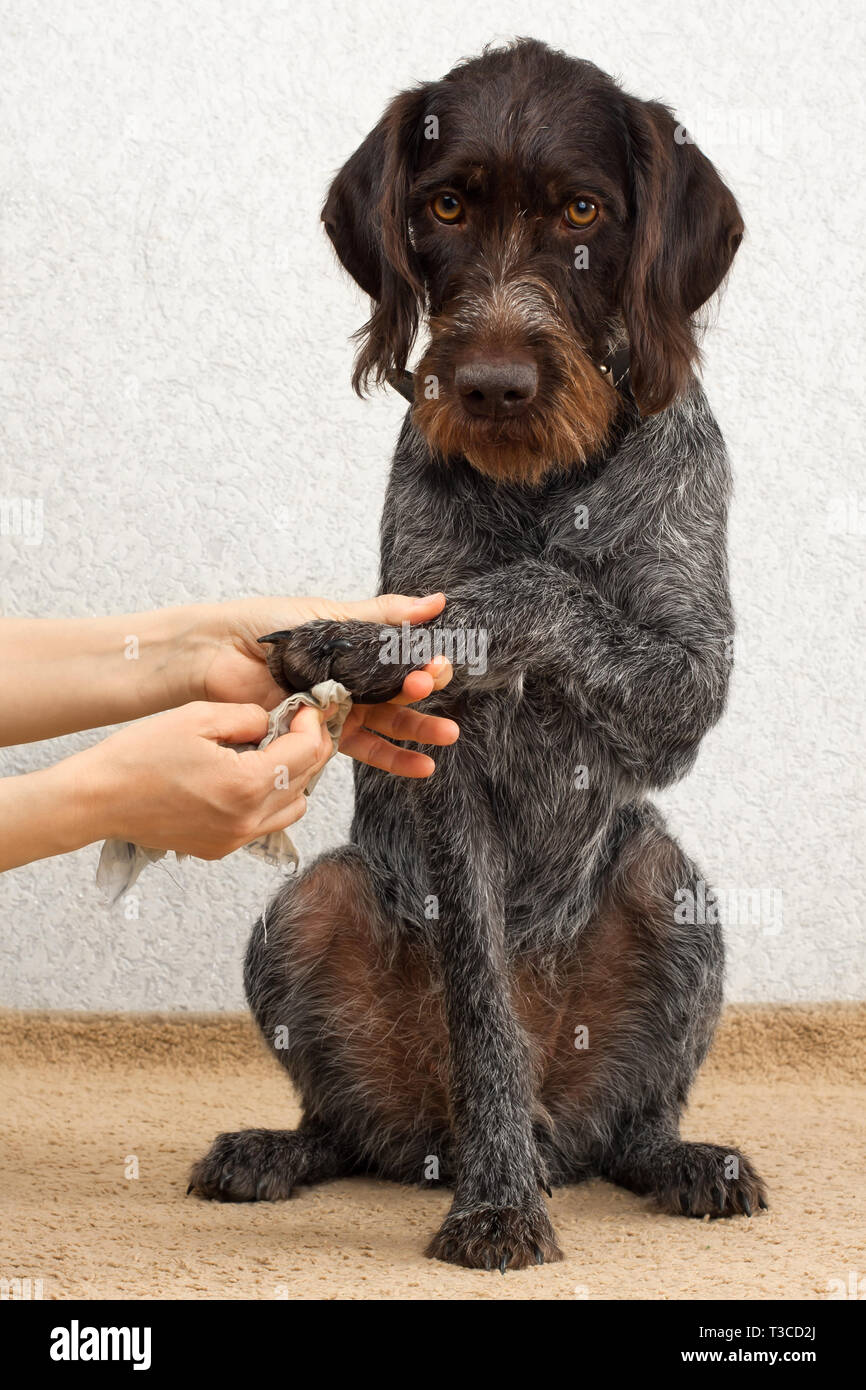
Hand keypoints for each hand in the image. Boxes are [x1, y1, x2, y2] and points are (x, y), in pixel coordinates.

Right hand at [69, 700, 332, 859]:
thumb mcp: (197, 717)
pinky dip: (269, 799)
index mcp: (246, 784)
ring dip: (292, 778)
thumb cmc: (140, 755)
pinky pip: (265, 824)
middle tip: (293, 724)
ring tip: (269, 751)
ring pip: (293, 807)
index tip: (305, 709)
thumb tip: (273, 721)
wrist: (98, 800)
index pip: (307, 752)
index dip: (312, 724)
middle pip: (305, 780)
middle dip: (306, 747)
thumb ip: (247, 716)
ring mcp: (235, 839)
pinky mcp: (221, 848)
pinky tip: (246, 776)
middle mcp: (248, 820)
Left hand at [195, 592, 457, 776]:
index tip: (433, 663)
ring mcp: (340, 709)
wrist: (220, 654)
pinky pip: (363, 748)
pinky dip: (393, 758)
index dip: (421, 661)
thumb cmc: (270, 627)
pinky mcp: (323, 735)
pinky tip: (421, 765)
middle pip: (400, 692)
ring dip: (420, 730)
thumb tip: (436, 603)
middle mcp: (354, 680)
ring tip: (448, 736)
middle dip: (424, 694)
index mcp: (358, 649)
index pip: (402, 658)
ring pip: (389, 722)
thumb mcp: (333, 616)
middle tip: (431, 688)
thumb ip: (384, 616)